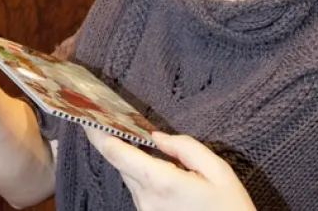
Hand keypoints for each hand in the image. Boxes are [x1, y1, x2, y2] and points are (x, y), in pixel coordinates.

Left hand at [84, 127, 255, 210]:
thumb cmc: (230, 209)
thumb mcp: (218, 171)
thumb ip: (185, 148)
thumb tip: (157, 138)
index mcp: (161, 182)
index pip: (117, 154)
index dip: (98, 134)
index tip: (88, 116)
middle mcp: (146, 199)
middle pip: (122, 164)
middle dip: (122, 143)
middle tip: (121, 120)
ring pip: (131, 177)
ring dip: (136, 160)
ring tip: (147, 145)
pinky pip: (140, 191)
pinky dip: (144, 176)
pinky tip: (162, 170)